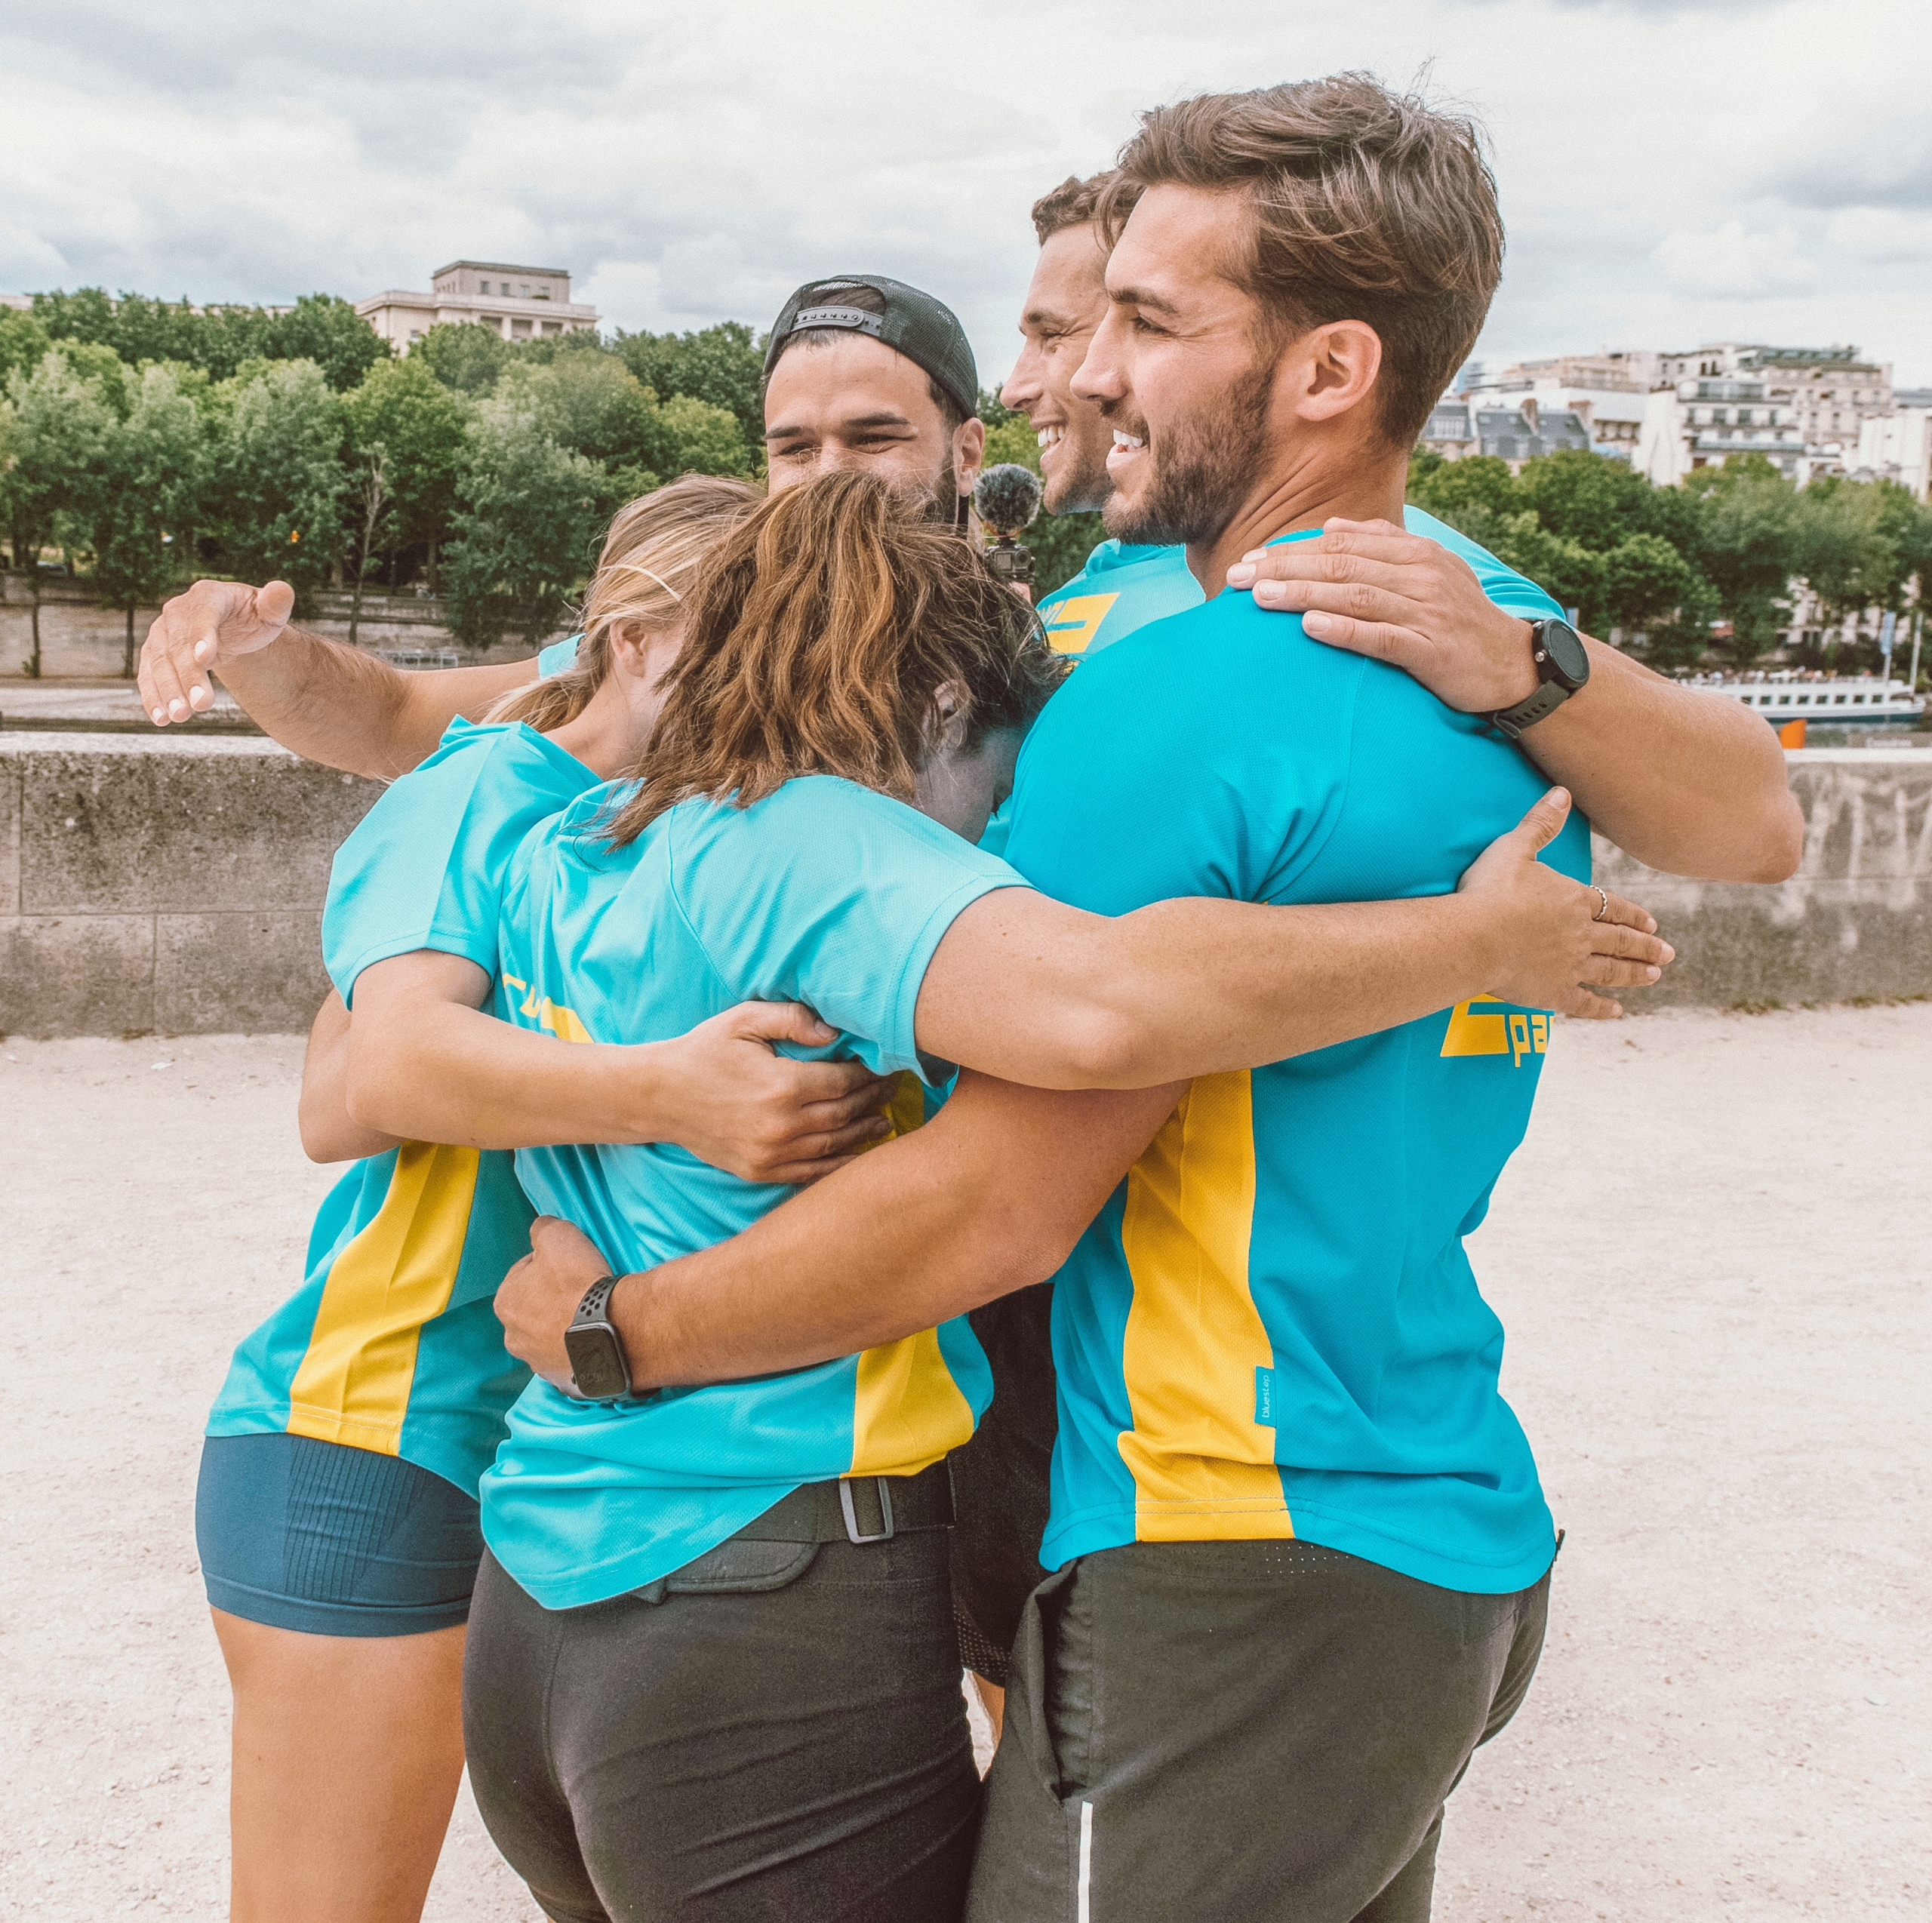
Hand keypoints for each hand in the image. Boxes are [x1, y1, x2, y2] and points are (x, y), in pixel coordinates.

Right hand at [138, 578, 294, 726]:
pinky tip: (160, 718)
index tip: (206, 658)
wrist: (230, 628)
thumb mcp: (268, 612)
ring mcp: (163, 633)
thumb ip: (275, 604)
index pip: (203, 614)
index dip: (202, 635)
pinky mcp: (154, 654)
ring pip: (160, 662)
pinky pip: (149, 675)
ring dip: (168, 690)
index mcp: (208, 596)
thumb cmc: (252, 618)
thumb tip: (283, 590)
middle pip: (179, 645)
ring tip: (180, 716)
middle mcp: (178, 611)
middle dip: (188, 676)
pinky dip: (152, 696)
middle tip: (202, 704)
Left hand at [496, 1216, 615, 1391]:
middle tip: (582, 1289)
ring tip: (593, 1314)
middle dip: (553, 1299)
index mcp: (505, 1302)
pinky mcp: (565, 1381)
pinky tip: (598, 1336)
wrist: (615, 1330)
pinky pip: (571, 1358)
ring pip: (551, 1336)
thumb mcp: (557, 1235)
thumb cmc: (579, 1283)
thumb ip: (542, 1228)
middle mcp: (514, 1337)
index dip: (548, 1265)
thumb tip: (540, 1228)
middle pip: (534, 1308)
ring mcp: (539, 1364)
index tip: (570, 1266)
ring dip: (566, 1327)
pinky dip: (581, 1348)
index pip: (524, 1274)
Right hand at [645, 1002, 895, 1183]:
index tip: (887, 1065)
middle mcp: (781, 1125)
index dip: (870, 1074)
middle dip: (873, 1100)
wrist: (659, 1096)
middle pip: (845, 1114)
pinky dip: (840, 1164)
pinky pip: (812, 1173)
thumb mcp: (743, 1020)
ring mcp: (771, 1153)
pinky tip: (857, 1152)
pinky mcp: (761, 1171)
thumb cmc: (704, 1051)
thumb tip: (835, 1031)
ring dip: (865, 1131)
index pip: (844, 1082)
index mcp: (781, 1085)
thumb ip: (793, 1019)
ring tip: (885, 1118)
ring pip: (835, 1146)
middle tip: (893, 1088)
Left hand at [1226, 518, 1542, 712]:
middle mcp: (1420, 575)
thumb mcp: (1428, 571)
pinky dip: (1344, 629)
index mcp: (1414, 553)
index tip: (1250, 559)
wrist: (1513, 665)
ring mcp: (1426, 612)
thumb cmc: (1459, 620)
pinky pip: (1381, 637)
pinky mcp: (1431, 650)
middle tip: (1238, 577)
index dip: (1292, 550)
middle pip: (1340, 565)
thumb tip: (1332, 526)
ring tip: (1260, 597)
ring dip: (1303, 594)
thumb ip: (1382, 545)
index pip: (1341, 544)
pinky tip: (1310, 626)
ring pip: (1355, 596)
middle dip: (1284, 568)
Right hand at [1457, 788, 1671, 1019]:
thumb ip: (1540, 823)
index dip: (1633, 914)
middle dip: (1645, 946)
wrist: (1475, 937)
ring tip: (1654, 976)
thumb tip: (1562, 792)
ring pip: (1611, 970)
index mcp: (1574, 900)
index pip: (1612, 907)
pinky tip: (1616, 1011)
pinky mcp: (1553, 993)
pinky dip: (1601, 1008)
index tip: (1652, 923)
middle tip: (1667, 953)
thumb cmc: (1490, 891)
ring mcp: (1570, 965)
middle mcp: (1581, 934)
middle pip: (1620, 940)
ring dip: (1634, 973)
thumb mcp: (1514, 848)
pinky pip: (1584, 1002)